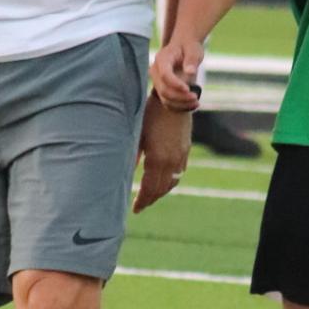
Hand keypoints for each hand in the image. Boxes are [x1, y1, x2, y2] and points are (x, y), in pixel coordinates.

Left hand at [133, 93, 190, 212]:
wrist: (174, 98)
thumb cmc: (150, 113)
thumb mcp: (137, 135)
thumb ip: (132, 156)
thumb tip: (123, 173)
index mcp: (157, 159)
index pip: (149, 189)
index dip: (142, 201)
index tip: (134, 209)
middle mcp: (171, 162)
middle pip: (161, 189)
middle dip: (150, 199)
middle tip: (139, 206)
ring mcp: (181, 157)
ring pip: (172, 183)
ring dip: (161, 192)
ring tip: (150, 196)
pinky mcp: (186, 151)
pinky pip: (179, 173)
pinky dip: (170, 182)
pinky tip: (163, 181)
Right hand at [150, 35, 203, 111]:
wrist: (183, 47)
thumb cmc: (189, 47)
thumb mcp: (194, 50)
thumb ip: (192, 59)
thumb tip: (190, 72)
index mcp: (162, 59)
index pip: (165, 75)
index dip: (176, 84)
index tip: (189, 89)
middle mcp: (155, 71)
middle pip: (163, 90)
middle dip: (180, 97)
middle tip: (196, 97)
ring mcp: (157, 82)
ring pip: (165, 99)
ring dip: (181, 104)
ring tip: (197, 102)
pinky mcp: (162, 89)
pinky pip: (169, 103)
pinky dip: (180, 107)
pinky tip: (193, 105)